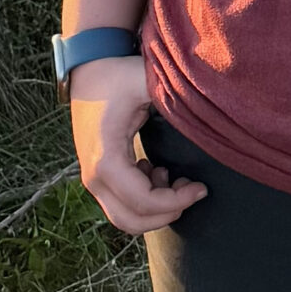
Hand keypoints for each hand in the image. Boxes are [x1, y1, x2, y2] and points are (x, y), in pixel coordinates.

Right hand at [70, 59, 204, 234]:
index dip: (177, 202)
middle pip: (132, 221)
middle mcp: (94, 176)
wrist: (87, 71)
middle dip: (167, 213)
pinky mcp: (98, 176)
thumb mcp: (144, 82)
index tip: (200, 188)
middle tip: (191, 190)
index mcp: (106, 159)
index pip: (144, 202)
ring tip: (173, 178)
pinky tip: (158, 172)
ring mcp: (92, 179)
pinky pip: (121, 205)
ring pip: (125, 218)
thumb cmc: (117, 76)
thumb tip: (203, 113)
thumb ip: (171, 98)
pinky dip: (144, 201)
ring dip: (155, 208)